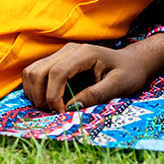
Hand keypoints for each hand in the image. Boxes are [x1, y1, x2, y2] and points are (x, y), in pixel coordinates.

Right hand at [22, 42, 158, 113]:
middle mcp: (68, 50)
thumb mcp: (118, 86)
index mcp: (84, 53)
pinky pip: (35, 72)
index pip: (57, 72)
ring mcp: (61, 54)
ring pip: (32, 71)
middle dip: (40, 96)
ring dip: (34, 92)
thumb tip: (70, 107)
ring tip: (49, 108)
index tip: (60, 112)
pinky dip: (35, 88)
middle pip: (38, 71)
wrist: (131, 62)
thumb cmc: (128, 73)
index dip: (53, 95)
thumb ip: (95, 95)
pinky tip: (47, 100)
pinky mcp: (57, 60)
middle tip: (53, 113)